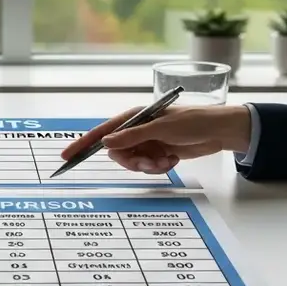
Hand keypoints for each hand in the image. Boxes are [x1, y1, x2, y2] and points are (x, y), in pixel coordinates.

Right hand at [61, 104, 251, 173]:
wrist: (219, 132)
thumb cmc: (192, 121)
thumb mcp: (162, 128)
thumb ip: (133, 135)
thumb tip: (106, 142)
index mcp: (135, 117)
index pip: (103, 131)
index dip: (84, 143)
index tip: (67, 156)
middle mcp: (138, 130)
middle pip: (118, 153)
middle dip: (132, 162)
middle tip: (149, 163)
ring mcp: (148, 143)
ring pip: (133, 163)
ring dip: (148, 167)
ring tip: (166, 162)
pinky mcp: (159, 154)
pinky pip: (148, 167)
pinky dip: (159, 168)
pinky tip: (172, 161)